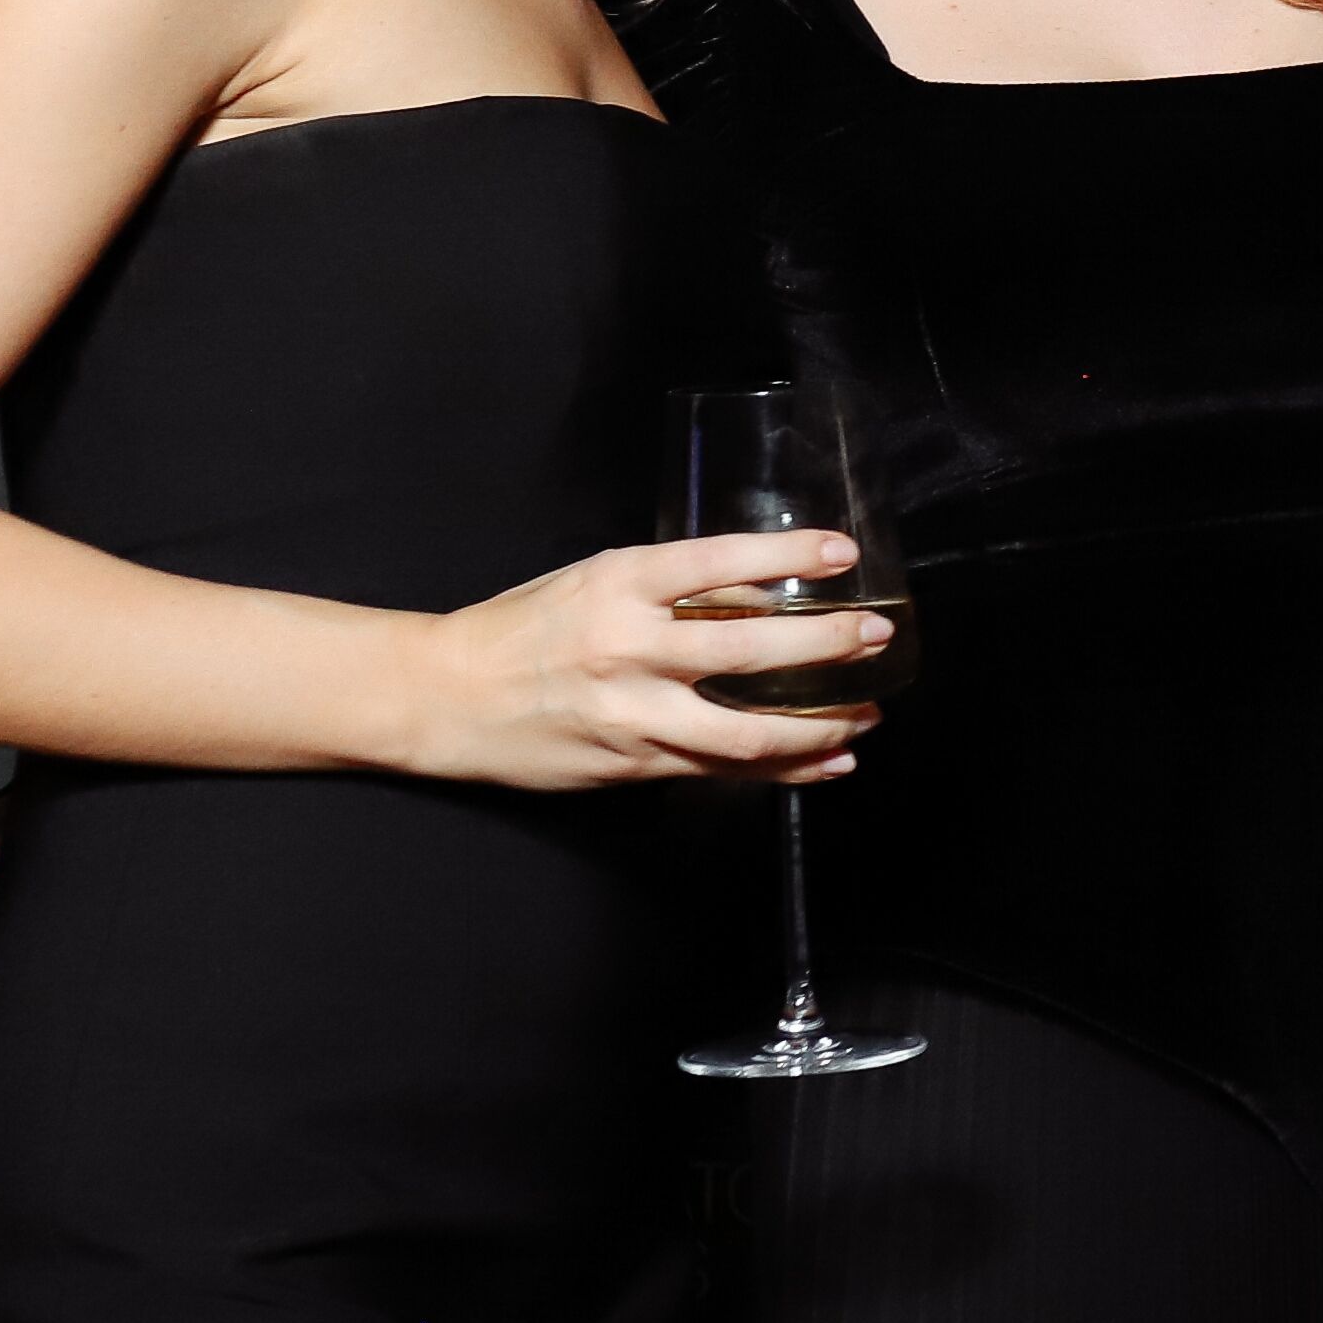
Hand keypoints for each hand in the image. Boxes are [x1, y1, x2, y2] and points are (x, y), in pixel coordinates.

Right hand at [393, 532, 887, 789]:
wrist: (446, 697)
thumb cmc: (522, 630)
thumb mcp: (593, 583)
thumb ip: (672, 589)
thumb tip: (762, 593)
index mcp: (619, 586)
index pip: (719, 562)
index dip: (788, 557)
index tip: (843, 554)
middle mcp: (630, 648)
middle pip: (750, 648)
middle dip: (827, 644)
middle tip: (876, 634)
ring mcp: (635, 714)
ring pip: (748, 728)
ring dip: (821, 723)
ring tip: (869, 713)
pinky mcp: (637, 763)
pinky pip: (726, 768)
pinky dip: (786, 768)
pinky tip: (830, 760)